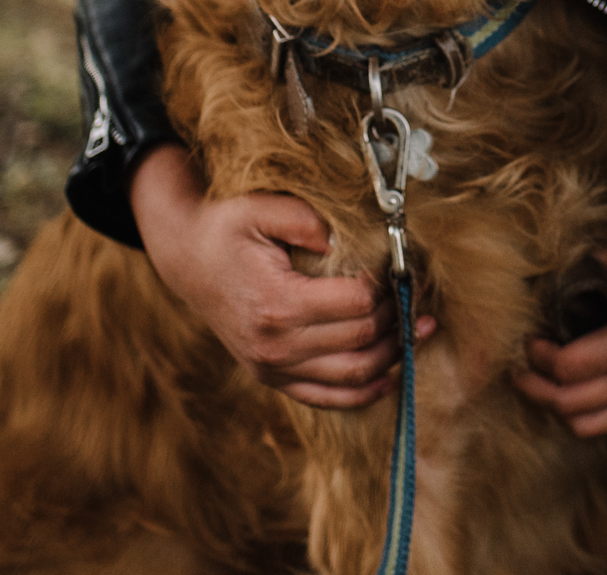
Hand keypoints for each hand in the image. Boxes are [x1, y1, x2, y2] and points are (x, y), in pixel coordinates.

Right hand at [130, 144, 434, 408]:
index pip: (357, 303)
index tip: (401, 265)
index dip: (388, 285)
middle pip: (361, 339)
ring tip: (420, 329)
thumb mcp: (259, 208)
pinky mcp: (273, 378)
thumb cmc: (225, 229)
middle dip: (397, 316)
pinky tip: (392, 373)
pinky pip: (329, 397)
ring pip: (354, 375)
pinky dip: (365, 391)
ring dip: (394, 355)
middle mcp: (275, 345)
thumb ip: (304, 219)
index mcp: (277, 303)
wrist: (186, 260)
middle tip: (415, 292)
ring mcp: (273, 368)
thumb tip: (343, 241)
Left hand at [513, 231, 606, 436]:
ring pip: (588, 425)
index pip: (569, 369)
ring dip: (557, 407)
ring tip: (541, 383)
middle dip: (536, 389)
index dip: (538, 358)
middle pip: (571, 405)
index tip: (528, 340)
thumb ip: (583, 269)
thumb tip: (539, 280)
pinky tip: (571, 388)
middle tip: (519, 369)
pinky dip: (583, 412)